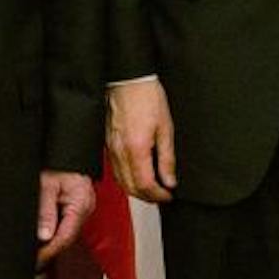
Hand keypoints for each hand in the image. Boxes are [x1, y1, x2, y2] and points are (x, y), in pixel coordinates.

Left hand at [36, 171, 94, 262]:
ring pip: (67, 232)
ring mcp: (84, 208)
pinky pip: (68, 224)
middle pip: (67, 237)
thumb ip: (46, 211)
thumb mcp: (46, 186)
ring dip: (52, 241)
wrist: (67, 149)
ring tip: (35, 251)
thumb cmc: (58, 162)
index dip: (49, 251)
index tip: (35, 260)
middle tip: (32, 259)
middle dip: (49, 249)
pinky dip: (56, 231)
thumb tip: (44, 236)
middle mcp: (86, 208)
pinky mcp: (79, 206)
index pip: (65, 237)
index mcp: (81, 203)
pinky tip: (44, 236)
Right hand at [106, 79, 176, 201]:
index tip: (168, 195)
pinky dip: (126, 178)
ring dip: (136, 190)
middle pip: (131, 188)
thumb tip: (170, 180)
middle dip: (147, 197)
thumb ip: (167, 158)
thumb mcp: (166, 128)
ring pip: (121, 181)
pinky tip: (137, 175)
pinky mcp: (108, 144)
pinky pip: (115, 169)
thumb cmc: (147, 98)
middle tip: (162, 196)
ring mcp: (111, 149)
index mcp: (136, 149)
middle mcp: (120, 152)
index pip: (145, 185)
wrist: (128, 80)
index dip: (158, 195)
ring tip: (152, 188)